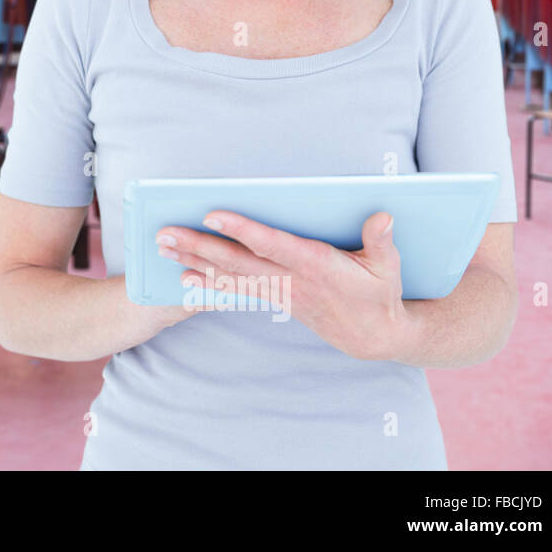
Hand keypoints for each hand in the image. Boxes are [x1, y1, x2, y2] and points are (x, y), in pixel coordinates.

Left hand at [154, 210, 418, 361]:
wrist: (372, 337)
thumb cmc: (379, 293)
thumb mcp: (388, 267)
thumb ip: (381, 240)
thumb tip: (382, 216)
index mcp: (314, 264)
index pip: (271, 243)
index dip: (241, 229)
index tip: (212, 214)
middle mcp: (290, 279)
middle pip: (236, 261)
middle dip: (199, 246)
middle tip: (165, 233)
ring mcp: (279, 291)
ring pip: (229, 275)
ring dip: (194, 260)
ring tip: (163, 248)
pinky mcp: (274, 298)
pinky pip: (235, 290)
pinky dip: (208, 283)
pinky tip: (184, 277)